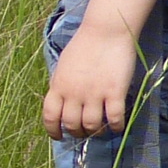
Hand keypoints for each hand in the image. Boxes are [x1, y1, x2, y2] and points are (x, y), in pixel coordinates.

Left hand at [44, 22, 141, 139]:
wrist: (106, 31)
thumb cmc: (85, 45)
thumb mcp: (63, 66)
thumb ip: (61, 85)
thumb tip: (60, 102)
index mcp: (58, 86)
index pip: (50, 117)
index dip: (53, 131)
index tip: (59, 136)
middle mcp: (73, 93)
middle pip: (72, 124)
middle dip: (77, 133)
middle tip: (84, 132)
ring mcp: (94, 94)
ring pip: (91, 126)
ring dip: (95, 132)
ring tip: (100, 130)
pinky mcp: (114, 92)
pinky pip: (114, 118)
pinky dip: (115, 127)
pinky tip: (117, 127)